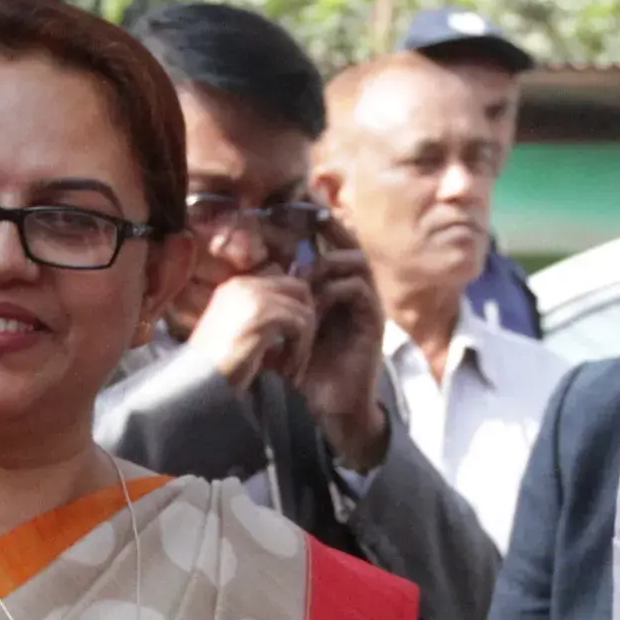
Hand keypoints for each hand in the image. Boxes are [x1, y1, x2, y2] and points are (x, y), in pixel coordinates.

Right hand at [181, 269, 315, 390]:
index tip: (292, 344)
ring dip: (303, 344)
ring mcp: (254, 297)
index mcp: (236, 287)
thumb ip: (264, 321)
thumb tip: (298, 319)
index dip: (296, 312)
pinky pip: (300, 325)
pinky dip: (299, 352)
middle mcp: (244, 285)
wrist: (194, 383)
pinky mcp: (264, 314)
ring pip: (303, 310)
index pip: (283, 283)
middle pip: (299, 289)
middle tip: (299, 354)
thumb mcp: (239, 335)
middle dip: (307, 322)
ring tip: (290, 369)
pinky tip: (286, 372)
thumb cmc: (214, 369)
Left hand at [295, 220, 388, 472]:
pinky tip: (315, 301)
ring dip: (327, 263)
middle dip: (328, 228)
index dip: (318, 224)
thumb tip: (246, 280)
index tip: (295, 210)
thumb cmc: (306, 373)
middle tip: (306, 220)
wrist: (330, 409)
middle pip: (349, 243)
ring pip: (356, 262)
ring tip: (304, 276)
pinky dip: (335, 289)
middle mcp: (354, 292)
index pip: (331, 245)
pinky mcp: (373, 322)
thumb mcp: (286, 331)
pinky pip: (359, 289)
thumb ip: (277, 305)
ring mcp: (366, 305)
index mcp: (335, 289)